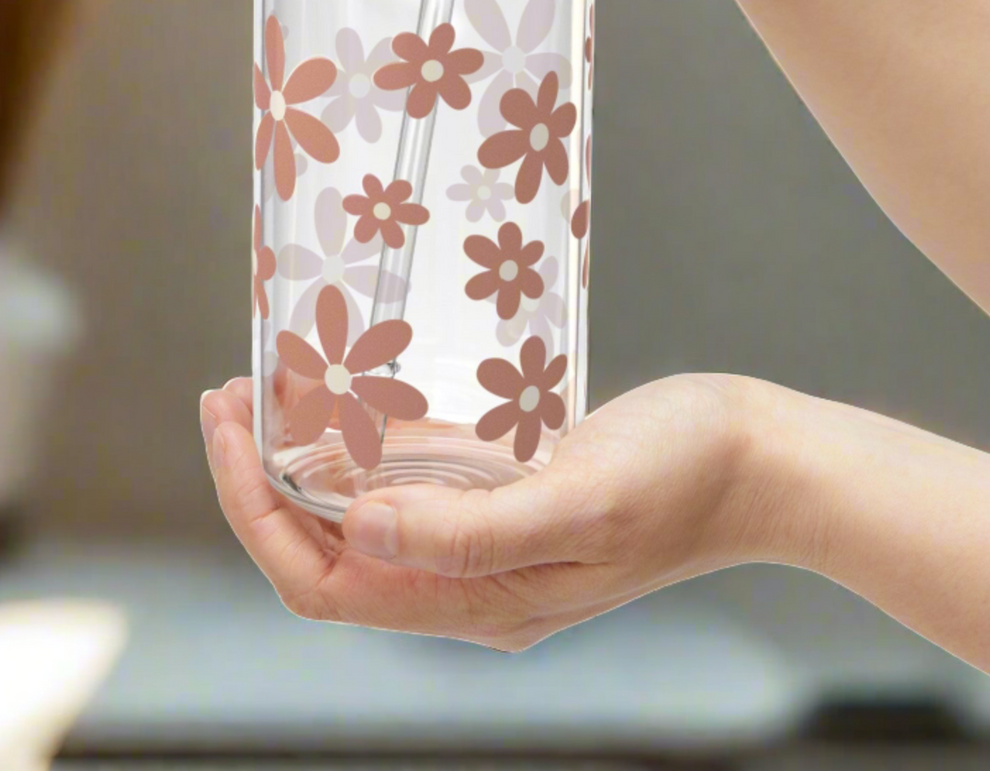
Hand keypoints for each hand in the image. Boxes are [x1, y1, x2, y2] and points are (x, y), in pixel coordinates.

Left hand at [200, 372, 785, 648]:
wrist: (762, 460)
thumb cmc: (684, 479)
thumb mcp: (579, 503)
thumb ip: (469, 531)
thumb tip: (355, 531)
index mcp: (478, 601)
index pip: (325, 581)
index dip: (257, 513)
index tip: (227, 429)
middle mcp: (470, 581)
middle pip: (329, 550)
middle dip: (263, 479)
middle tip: (231, 395)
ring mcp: (489, 539)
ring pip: (365, 514)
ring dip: (308, 457)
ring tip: (271, 387)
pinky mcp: (509, 494)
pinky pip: (415, 482)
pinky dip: (368, 442)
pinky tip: (351, 394)